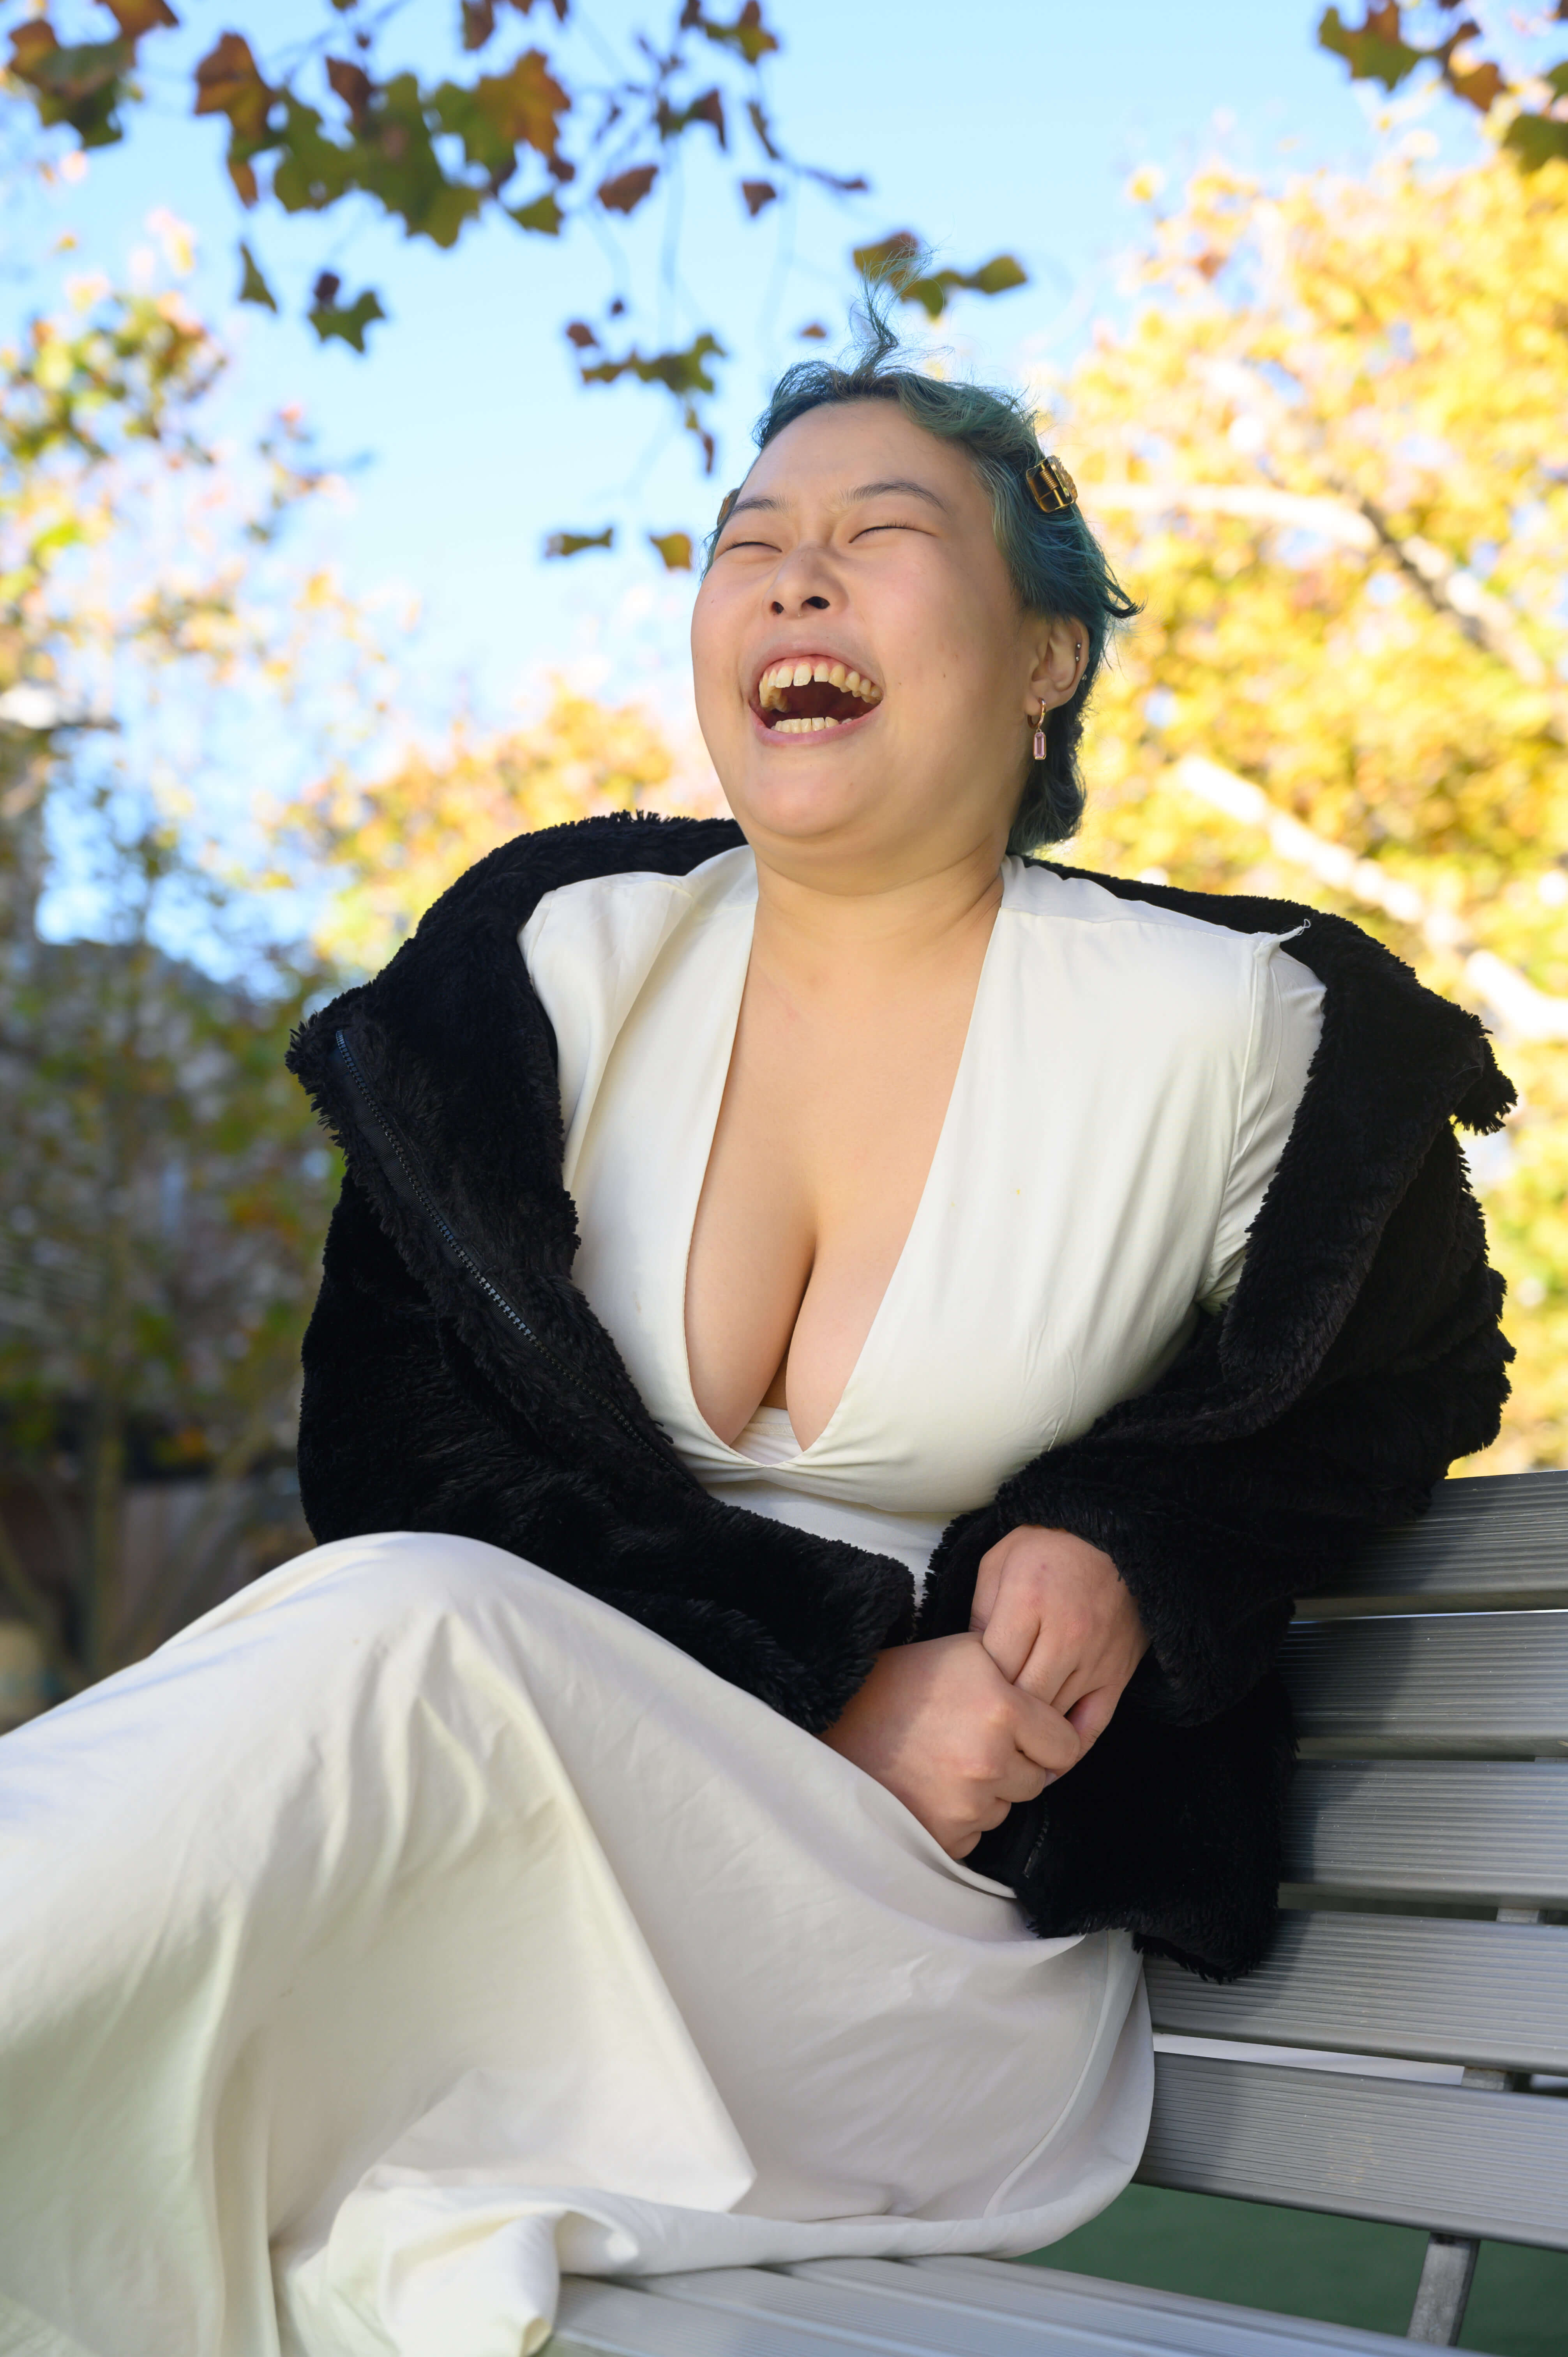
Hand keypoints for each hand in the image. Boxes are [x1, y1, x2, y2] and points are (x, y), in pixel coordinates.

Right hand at [820, 1633, 1080, 1858]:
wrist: (831, 1727)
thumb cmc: (899, 1685)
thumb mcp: (963, 1653)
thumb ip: (1018, 1670)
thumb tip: (1056, 1697)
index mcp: (1002, 1710)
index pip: (1066, 1746)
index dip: (1049, 1737)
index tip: (1028, 1731)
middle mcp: (991, 1761)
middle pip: (1038, 1779)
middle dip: (1016, 1763)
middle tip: (973, 1740)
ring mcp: (968, 1806)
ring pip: (1006, 1806)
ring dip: (988, 1790)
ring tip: (945, 1760)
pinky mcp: (947, 1838)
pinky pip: (977, 1832)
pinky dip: (961, 1816)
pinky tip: (931, 1787)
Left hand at [970, 1524, 1148, 1753]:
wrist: (1116, 1533)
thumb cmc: (1047, 1546)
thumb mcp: (998, 1562)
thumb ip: (980, 1611)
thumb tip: (969, 1663)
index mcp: (1028, 1603)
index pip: (993, 1669)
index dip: (974, 1689)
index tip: (960, 1699)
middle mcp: (1064, 1635)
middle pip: (1022, 1701)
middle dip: (997, 1721)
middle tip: (973, 1737)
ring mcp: (1095, 1659)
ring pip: (1053, 1718)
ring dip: (1027, 1739)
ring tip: (1000, 1756)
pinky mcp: (1119, 1674)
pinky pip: (1093, 1725)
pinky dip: (1070, 1750)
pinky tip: (1047, 1765)